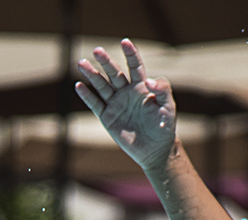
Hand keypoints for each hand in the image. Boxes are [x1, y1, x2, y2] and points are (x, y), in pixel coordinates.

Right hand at [74, 40, 177, 173]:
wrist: (155, 150)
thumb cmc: (164, 127)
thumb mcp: (168, 107)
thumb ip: (162, 90)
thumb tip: (148, 81)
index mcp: (141, 87)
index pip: (134, 66)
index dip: (130, 54)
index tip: (125, 42)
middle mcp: (126, 93)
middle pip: (114, 73)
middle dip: (106, 62)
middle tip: (97, 50)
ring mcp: (116, 104)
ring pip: (101, 86)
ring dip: (92, 75)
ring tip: (81, 63)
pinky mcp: (108, 118)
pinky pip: (95, 104)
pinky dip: (87, 96)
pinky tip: (79, 86)